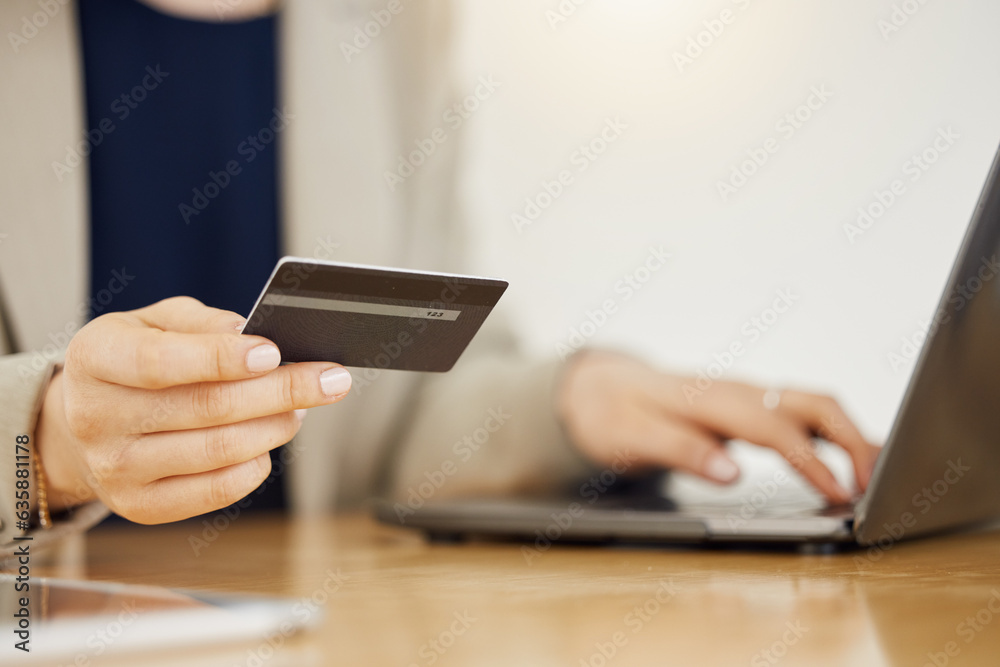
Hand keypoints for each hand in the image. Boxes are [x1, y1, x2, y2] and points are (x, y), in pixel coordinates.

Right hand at [35, 297, 352, 523]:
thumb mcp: (154, 322)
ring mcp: (116, 469)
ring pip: (220, 450)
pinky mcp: (142, 506)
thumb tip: (249, 332)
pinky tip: (270, 439)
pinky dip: (258, 462)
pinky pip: (218, 489)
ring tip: (302, 407)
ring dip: (277, 425)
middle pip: (206, 408)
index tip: (274, 351)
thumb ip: (200, 322)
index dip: (221, 358)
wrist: (86, 422)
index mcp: (96, 359)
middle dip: (281, 391)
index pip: (161, 362)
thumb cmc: (133, 361)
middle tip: (329, 379)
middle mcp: (97, 418)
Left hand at [557, 350, 879, 502]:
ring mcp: (745, 395)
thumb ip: (680, 451)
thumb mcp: (631, 437)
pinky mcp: (747, 406)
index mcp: (709, 399)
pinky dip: (832, 435)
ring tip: (877, 477)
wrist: (598, 388)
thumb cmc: (613, 414)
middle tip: (877, 485)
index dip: (811, 461)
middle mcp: (735, 391)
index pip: (774, 426)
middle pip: (811, 404)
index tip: (840, 494)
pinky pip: (801, 414)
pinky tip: (847, 463)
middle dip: (852, 441)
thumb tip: (732, 472)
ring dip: (850, 436)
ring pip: (813, 405)